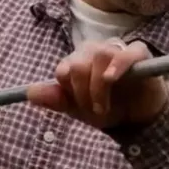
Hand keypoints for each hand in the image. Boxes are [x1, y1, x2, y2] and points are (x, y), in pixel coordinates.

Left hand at [27, 39, 168, 129]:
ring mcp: (117, 50)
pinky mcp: (139, 54)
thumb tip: (29, 92)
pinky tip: (111, 79)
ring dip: (98, 88)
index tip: (79, 107)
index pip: (63, 69)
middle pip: (78, 63)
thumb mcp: (76, 109)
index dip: (68, 91)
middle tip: (93, 110)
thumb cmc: (106, 108)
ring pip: (100, 57)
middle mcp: (95, 52)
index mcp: (78, 61)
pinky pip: (126, 53)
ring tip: (104, 107)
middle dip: (82, 93)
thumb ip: (55, 100)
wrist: (134, 118)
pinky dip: (118, 65)